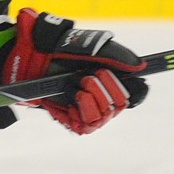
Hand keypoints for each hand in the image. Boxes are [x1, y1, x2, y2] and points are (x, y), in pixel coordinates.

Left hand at [0, 9, 147, 133]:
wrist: (33, 56)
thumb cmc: (62, 49)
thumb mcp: (93, 47)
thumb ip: (118, 56)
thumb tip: (140, 66)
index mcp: (109, 81)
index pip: (130, 94)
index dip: (125, 89)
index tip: (111, 76)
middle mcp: (100, 97)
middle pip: (118, 106)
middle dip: (103, 89)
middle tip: (85, 76)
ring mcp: (84, 109)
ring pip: (102, 118)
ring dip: (89, 99)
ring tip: (76, 85)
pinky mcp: (69, 118)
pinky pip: (84, 126)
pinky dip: (79, 112)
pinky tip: (72, 100)